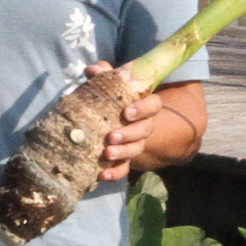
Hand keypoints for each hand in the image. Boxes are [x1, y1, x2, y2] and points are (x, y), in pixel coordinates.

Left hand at [89, 66, 190, 186]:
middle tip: (111, 136)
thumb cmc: (112, 99)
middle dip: (129, 134)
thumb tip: (92, 70)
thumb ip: (103, 75)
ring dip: (123, 153)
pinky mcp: (124, 159)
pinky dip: (114, 173)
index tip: (127, 112)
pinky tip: (102, 175)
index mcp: (142, 106)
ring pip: (135, 150)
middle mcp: (142, 126)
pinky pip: (124, 169)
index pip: (153, 105)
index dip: (143, 109)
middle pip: (144, 130)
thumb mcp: (109, 86)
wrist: (112, 122)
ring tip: (107, 154)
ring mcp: (135, 144)